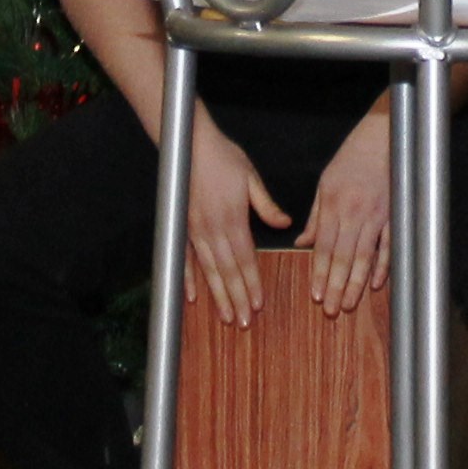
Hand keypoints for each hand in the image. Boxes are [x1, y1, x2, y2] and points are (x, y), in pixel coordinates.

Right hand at [183, 115, 287, 326]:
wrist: (191, 145)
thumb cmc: (223, 158)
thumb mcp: (251, 177)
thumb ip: (266, 205)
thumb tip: (284, 224)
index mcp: (233, 218)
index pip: (245, 259)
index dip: (252, 283)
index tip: (257, 304)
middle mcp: (212, 229)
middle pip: (227, 271)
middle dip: (237, 299)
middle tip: (243, 323)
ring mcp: (194, 230)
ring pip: (208, 271)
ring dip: (217, 296)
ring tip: (225, 317)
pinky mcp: (183, 228)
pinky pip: (185, 260)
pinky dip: (188, 280)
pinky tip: (191, 297)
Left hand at [299, 109, 394, 314]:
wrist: (383, 137)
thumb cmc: (352, 157)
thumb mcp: (326, 182)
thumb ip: (316, 216)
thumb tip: (303, 242)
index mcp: (333, 205)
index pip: (323, 247)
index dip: (320, 273)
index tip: (316, 295)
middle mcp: (354, 213)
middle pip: (342, 258)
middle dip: (336, 286)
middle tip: (332, 311)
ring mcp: (376, 216)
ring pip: (364, 257)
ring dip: (356, 284)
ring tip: (349, 305)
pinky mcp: (394, 215)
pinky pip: (388, 246)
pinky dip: (383, 267)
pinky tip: (376, 285)